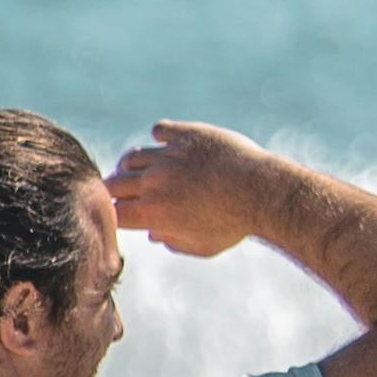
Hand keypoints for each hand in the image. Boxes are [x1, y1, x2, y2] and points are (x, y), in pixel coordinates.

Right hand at [108, 123, 268, 256]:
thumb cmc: (235, 225)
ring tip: (143, 170)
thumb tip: (153, 234)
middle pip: (114, 183)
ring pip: (133, 157)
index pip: (113, 212)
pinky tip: (167, 143)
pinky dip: (160, 137)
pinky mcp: (186, 135)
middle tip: (125, 193)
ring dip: (132, 165)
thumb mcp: (203, 246)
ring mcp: (168, 155)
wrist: (262, 192)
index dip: (115, 214)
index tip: (126, 215)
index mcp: (153, 213)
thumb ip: (173, 242)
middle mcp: (154, 182)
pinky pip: (160, 130)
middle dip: (115, 191)